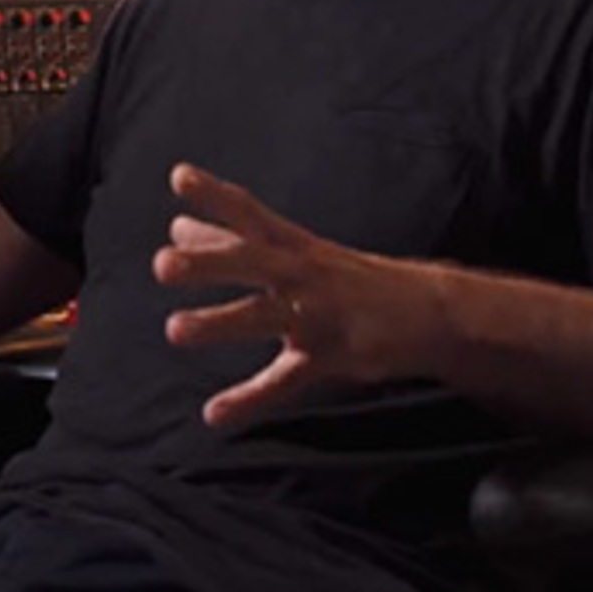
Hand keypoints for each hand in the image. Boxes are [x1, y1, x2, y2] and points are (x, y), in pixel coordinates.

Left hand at [153, 162, 445, 426]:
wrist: (431, 310)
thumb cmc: (348, 277)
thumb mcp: (299, 250)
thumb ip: (237, 240)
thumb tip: (177, 226)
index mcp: (294, 245)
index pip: (251, 213)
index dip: (216, 195)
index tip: (178, 177)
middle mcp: (303, 274)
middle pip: (252, 261)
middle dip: (208, 262)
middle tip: (161, 264)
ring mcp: (316, 315)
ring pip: (262, 317)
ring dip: (218, 322)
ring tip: (174, 330)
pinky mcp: (329, 357)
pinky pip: (284, 380)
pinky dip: (248, 399)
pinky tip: (215, 414)